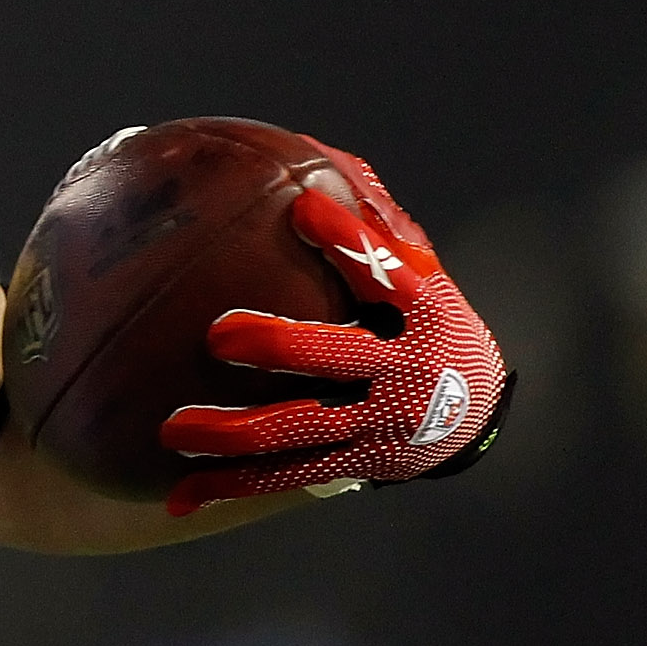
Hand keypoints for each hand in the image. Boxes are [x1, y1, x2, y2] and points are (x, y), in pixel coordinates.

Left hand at [160, 147, 509, 516]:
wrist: (471, 415)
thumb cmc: (421, 321)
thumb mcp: (416, 270)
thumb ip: (369, 223)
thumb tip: (304, 150)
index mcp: (424, 313)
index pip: (390, 272)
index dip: (350, 241)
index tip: (304, 207)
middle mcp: (405, 374)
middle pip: (341, 359)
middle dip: (282, 347)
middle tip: (219, 334)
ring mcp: (379, 427)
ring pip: (302, 432)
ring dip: (237, 432)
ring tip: (175, 429)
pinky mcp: (354, 467)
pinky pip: (284, 480)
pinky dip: (230, 487)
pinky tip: (175, 495)